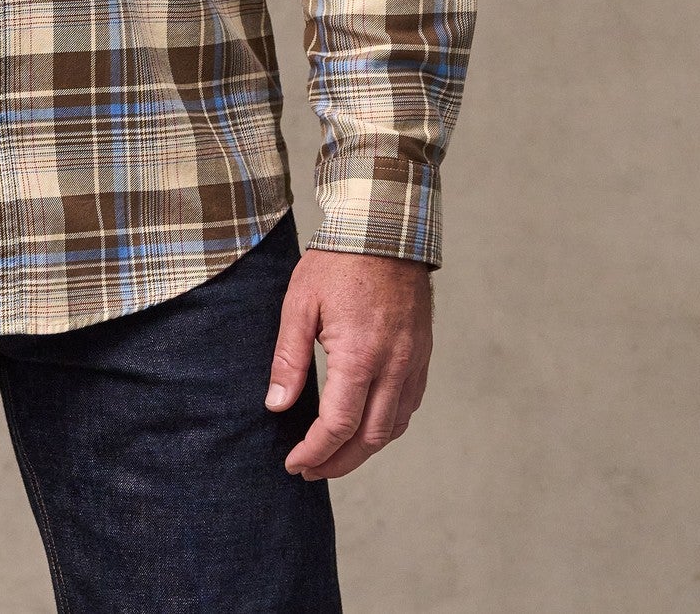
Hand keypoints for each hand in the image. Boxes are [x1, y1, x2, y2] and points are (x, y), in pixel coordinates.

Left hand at [265, 248, 432, 479]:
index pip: (338, 426)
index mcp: (359, 356)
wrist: (384, 228)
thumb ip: (288, 357)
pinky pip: (409, 405)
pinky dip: (387, 426)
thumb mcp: (299, 303)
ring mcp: (413, 362)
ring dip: (365, 450)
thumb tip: (277, 405)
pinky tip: (367, 426)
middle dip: (339, 463)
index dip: (314, 452)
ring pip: (394, 427)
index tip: (294, 463)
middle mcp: (393, 366)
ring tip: (335, 456)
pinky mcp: (422, 354)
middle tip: (311, 470)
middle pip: (370, 439)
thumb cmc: (338, 262)